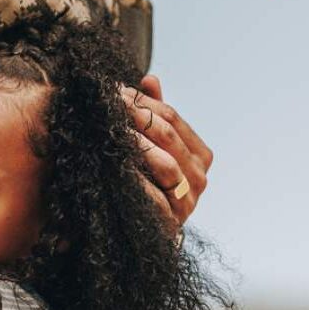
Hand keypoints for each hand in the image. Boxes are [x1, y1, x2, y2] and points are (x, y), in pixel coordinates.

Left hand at [121, 75, 212, 226]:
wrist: (140, 230)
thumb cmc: (147, 181)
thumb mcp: (151, 144)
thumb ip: (154, 113)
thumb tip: (150, 79)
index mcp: (199, 154)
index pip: (172, 117)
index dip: (143, 102)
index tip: (115, 91)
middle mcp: (199, 177)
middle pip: (168, 136)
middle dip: (136, 117)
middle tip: (108, 105)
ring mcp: (188, 201)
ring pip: (165, 163)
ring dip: (136, 145)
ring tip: (111, 130)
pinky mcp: (171, 222)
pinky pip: (154, 196)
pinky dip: (135, 179)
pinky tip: (114, 165)